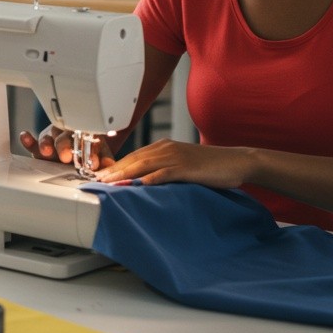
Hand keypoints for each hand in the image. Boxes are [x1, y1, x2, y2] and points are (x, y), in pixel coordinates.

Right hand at [20, 126, 116, 172]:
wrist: (81, 149)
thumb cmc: (91, 152)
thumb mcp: (102, 155)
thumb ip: (104, 159)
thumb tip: (108, 164)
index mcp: (87, 136)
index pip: (88, 140)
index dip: (91, 150)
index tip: (93, 161)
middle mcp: (69, 135)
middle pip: (65, 137)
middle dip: (65, 147)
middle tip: (66, 157)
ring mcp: (54, 140)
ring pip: (49, 138)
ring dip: (47, 144)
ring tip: (46, 151)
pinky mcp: (41, 147)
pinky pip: (33, 142)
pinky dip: (28, 140)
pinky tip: (25, 136)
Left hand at [92, 140, 252, 187]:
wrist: (237, 161)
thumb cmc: (209, 166)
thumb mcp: (181, 164)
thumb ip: (162, 169)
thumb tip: (142, 182)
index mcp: (163, 147)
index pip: (132, 156)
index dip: (114, 166)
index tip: (98, 176)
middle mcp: (166, 148)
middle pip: (133, 159)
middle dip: (112, 170)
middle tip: (95, 181)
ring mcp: (177, 156)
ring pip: (144, 164)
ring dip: (124, 174)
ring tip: (108, 183)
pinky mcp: (187, 167)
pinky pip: (165, 172)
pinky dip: (150, 178)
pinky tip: (139, 185)